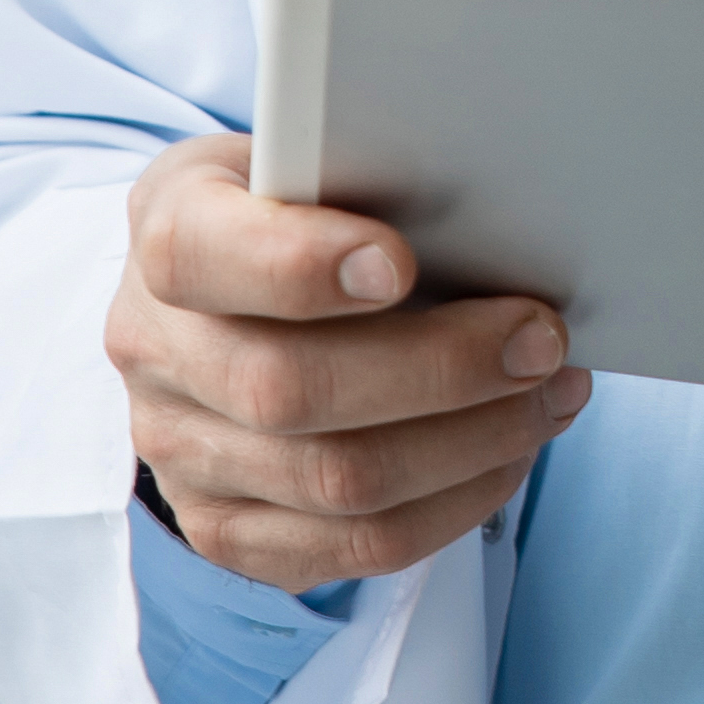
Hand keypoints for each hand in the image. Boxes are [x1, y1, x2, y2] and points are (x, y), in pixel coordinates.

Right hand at [109, 136, 587, 592]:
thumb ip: (368, 174)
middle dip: (439, 369)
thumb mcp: (311, 157)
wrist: (234, 297)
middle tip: (540, 340)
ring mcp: (180, 453)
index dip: (298, 266)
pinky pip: (355, 546)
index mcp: (167, 228)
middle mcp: (154, 349)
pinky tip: (508, 453)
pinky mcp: (226, 530)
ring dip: (472, 443)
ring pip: (337, 482)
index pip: (197, 255)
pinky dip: (456, 501)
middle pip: (287, 389)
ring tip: (550, 396)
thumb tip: (496, 227)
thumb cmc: (304, 210)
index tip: (401, 263)